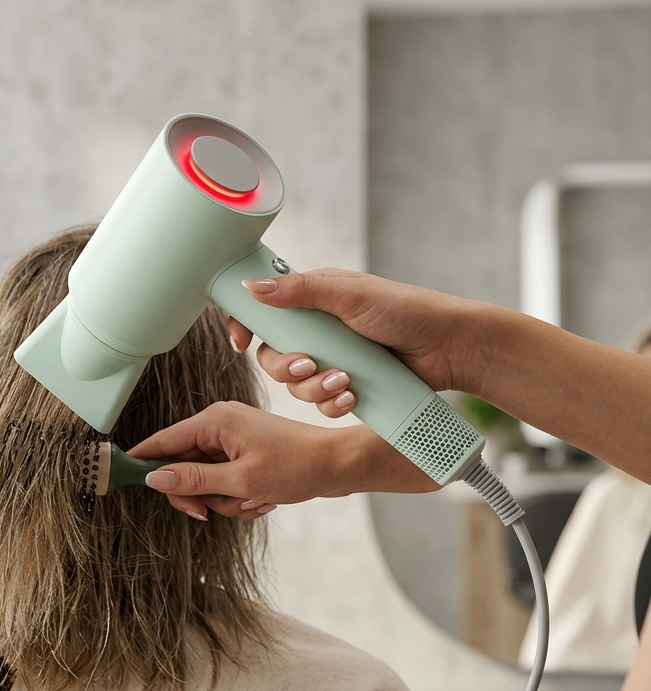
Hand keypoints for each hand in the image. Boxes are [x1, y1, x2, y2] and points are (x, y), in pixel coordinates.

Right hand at [128, 401, 434, 518]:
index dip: (144, 463)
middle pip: (181, 465)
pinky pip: (224, 480)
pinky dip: (237, 496)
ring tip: (252, 501)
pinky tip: (261, 499)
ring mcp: (232, 438)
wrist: (338, 466)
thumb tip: (154, 478)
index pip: (163, 442)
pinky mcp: (244, 451)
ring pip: (204, 479)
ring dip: (224, 500)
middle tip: (208, 513)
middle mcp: (219, 424)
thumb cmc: (295, 467)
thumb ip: (194, 480)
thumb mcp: (240, 480)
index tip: (120, 478)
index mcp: (214, 421)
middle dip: (196, 494)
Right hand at [227, 268, 484, 417]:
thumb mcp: (350, 296)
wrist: (451, 347)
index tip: (240, 342)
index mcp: (314, 299)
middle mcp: (319, 329)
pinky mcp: (348, 385)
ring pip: (296, 384)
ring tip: (344, 384)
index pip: (264, 310)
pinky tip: (353, 397)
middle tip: (307, 366)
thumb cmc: (408, 310)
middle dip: (286, 368)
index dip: (246, 325)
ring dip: (314, 389)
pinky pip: (322, 403)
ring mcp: (333, 359)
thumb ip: (299, 292)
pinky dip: (333, 404)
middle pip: (273, 355)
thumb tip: (252, 287)